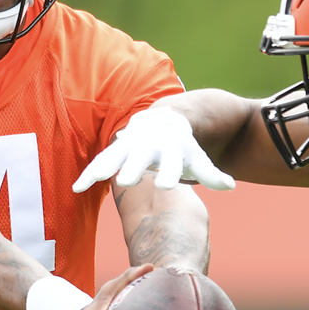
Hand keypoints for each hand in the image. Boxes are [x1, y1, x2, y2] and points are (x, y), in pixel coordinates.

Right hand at [72, 107, 235, 192]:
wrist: (164, 120)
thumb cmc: (184, 147)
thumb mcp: (198, 158)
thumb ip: (212, 175)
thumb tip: (231, 185)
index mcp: (172, 147)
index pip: (172, 161)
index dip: (170, 172)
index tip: (166, 185)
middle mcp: (150, 144)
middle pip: (142, 156)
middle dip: (135, 166)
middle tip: (127, 180)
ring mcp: (130, 145)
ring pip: (116, 156)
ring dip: (104, 167)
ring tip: (91, 181)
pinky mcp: (115, 151)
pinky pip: (100, 162)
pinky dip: (89, 174)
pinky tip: (77, 188)